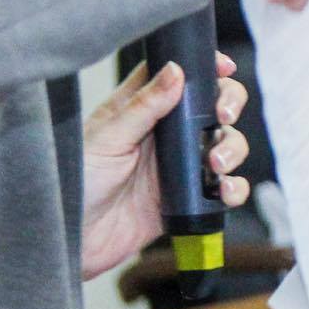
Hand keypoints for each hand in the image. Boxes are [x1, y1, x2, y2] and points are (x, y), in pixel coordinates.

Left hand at [80, 54, 250, 279]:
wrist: (72, 242)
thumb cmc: (74, 186)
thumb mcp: (106, 139)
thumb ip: (143, 106)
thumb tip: (176, 70)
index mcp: (141, 110)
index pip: (179, 76)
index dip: (206, 66)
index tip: (224, 66)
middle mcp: (166, 134)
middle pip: (213, 105)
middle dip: (230, 105)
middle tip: (224, 115)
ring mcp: (181, 166)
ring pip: (227, 144)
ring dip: (233, 149)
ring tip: (216, 165)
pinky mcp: (190, 198)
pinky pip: (226, 188)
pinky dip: (235, 188)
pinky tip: (224, 191)